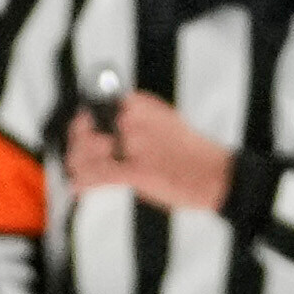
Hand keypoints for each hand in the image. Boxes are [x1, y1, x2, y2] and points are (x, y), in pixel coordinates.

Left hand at [62, 87, 233, 212]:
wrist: (219, 176)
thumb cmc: (195, 154)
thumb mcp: (167, 122)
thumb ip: (141, 120)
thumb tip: (117, 129)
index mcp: (141, 105)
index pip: (99, 106)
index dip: (84, 121)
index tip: (79, 132)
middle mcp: (134, 121)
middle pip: (87, 128)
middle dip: (76, 144)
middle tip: (74, 157)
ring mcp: (134, 145)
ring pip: (88, 152)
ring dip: (76, 165)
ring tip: (74, 174)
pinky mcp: (137, 171)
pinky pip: (99, 175)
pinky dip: (84, 182)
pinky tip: (77, 188)